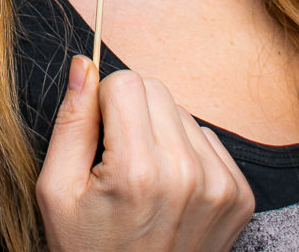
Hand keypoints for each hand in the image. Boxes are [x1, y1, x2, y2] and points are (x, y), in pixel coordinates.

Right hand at [36, 57, 254, 251]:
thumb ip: (71, 122)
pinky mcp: (241, 196)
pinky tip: (170, 190)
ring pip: (183, 113)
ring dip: (160, 134)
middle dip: (131, 113)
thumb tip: (84, 64)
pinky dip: (186, 155)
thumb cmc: (89, 251)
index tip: (97, 138)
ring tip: (144, 180)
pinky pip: (208, 141)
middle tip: (117, 161)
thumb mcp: (57, 192)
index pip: (126, 82)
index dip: (103, 103)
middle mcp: (186, 173)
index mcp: (137, 170)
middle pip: (156, 90)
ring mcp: (221, 186)